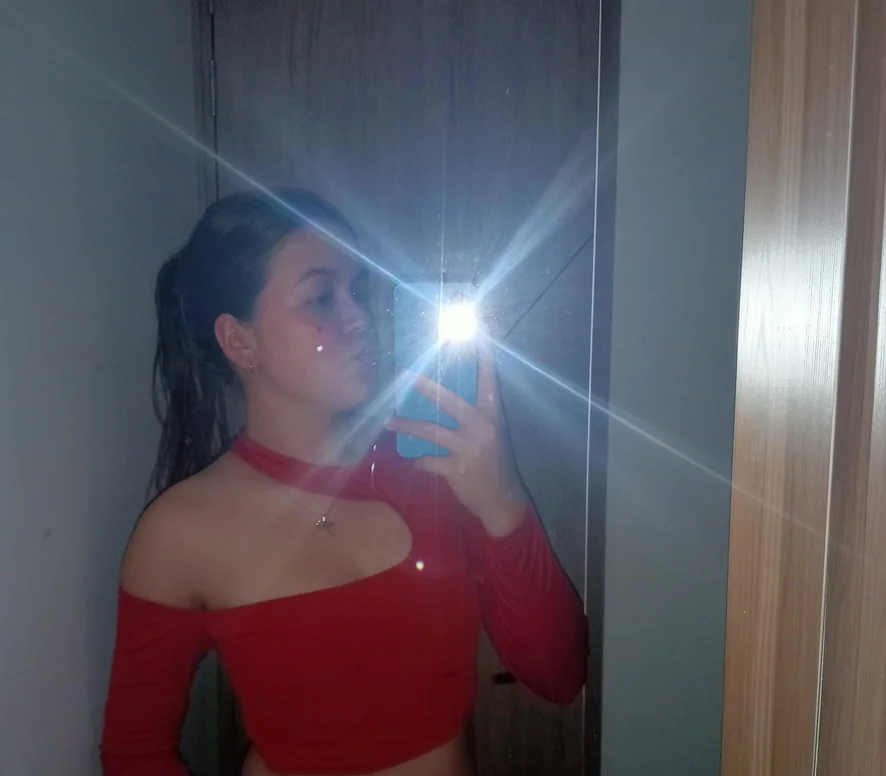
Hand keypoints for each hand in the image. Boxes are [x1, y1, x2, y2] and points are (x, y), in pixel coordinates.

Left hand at [385, 338, 527, 536]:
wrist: (501, 500)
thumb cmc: (493, 463)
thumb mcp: (490, 435)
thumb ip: (472, 416)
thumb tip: (439, 397)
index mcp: (492, 414)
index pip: (487, 379)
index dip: (482, 355)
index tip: (476, 331)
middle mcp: (482, 427)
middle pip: (449, 400)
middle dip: (425, 387)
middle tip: (404, 374)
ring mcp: (470, 448)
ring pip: (431, 431)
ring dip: (406, 426)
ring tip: (388, 421)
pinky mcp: (458, 469)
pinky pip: (429, 460)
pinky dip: (420, 461)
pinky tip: (417, 461)